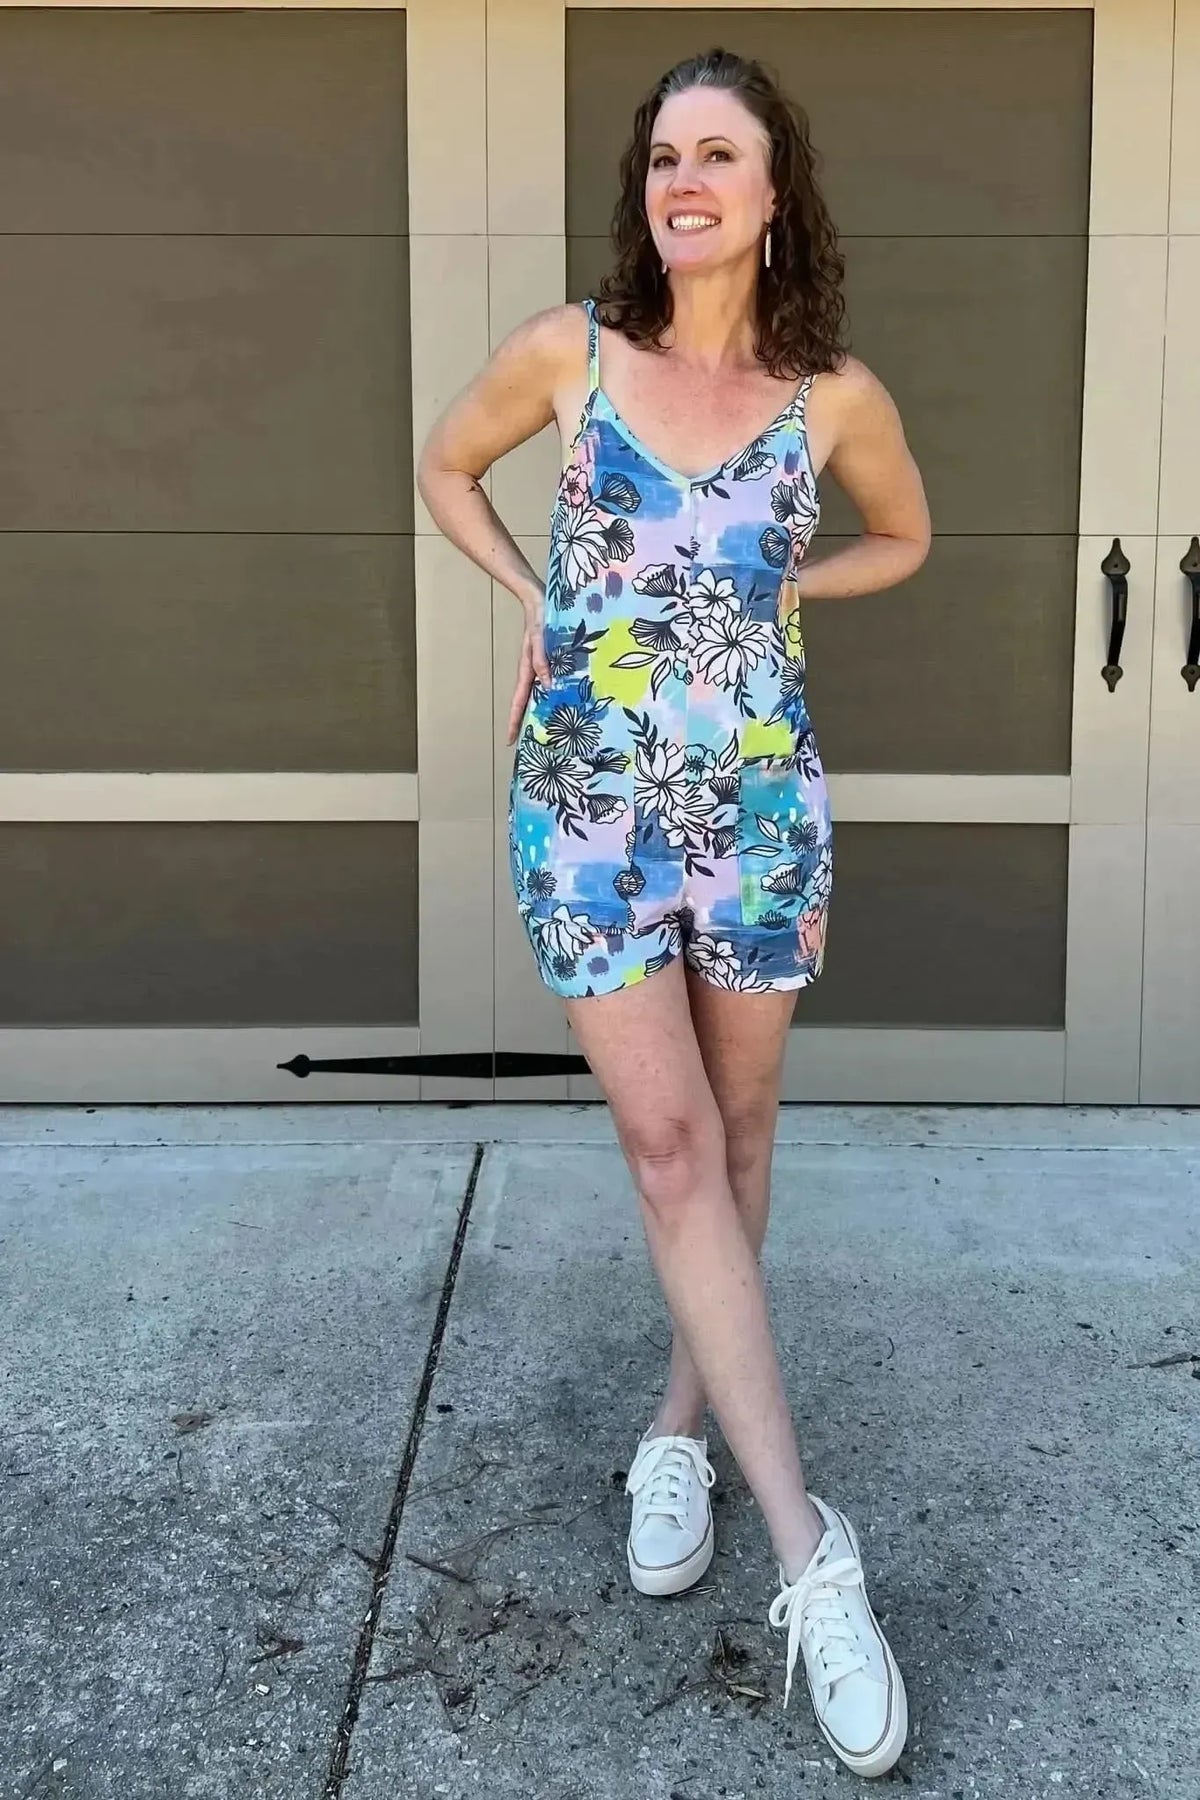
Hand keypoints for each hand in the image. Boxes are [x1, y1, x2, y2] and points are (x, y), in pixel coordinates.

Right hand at [506, 588, 551, 744]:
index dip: (514, 720)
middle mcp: (534, 671)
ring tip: (550, 728)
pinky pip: (552, 680)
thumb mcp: (540, 639)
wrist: (539, 599)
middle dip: (527, 721)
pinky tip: (565, 698)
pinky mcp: (550, 659)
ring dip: (543, 709)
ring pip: (541, 692)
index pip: (519, 701)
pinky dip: (556, 691)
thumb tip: (548, 686)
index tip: (509, 740)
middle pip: (528, 701)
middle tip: (531, 742)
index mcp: (528, 669)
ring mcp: (542, 665)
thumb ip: (542, 661)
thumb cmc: (538, 618)